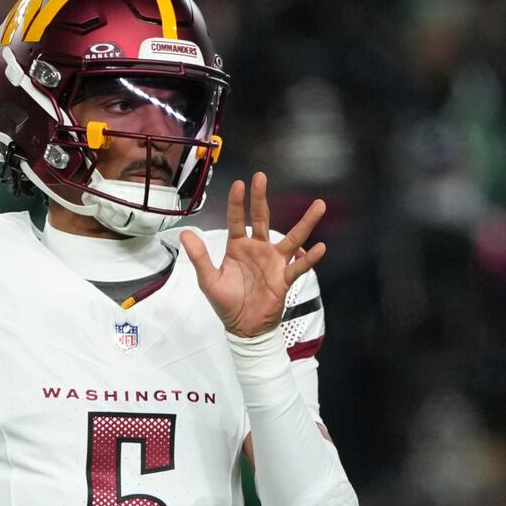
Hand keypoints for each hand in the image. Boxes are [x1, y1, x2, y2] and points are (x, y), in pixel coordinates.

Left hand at [179, 172, 325, 337]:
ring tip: (318, 205)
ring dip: (305, 222)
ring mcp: (273, 262)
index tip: (239, 184)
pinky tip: (319, 248)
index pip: (236, 219)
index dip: (236, 202)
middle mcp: (258, 249)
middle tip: (261, 177)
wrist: (244, 327)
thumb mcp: (209, 280)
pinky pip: (299, 266)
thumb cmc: (227, 303)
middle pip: (262, 218)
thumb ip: (199, 257)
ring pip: (292, 237)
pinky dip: (309, 259)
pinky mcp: (284, 278)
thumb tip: (186, 234)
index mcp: (238, 247)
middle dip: (261, 198)